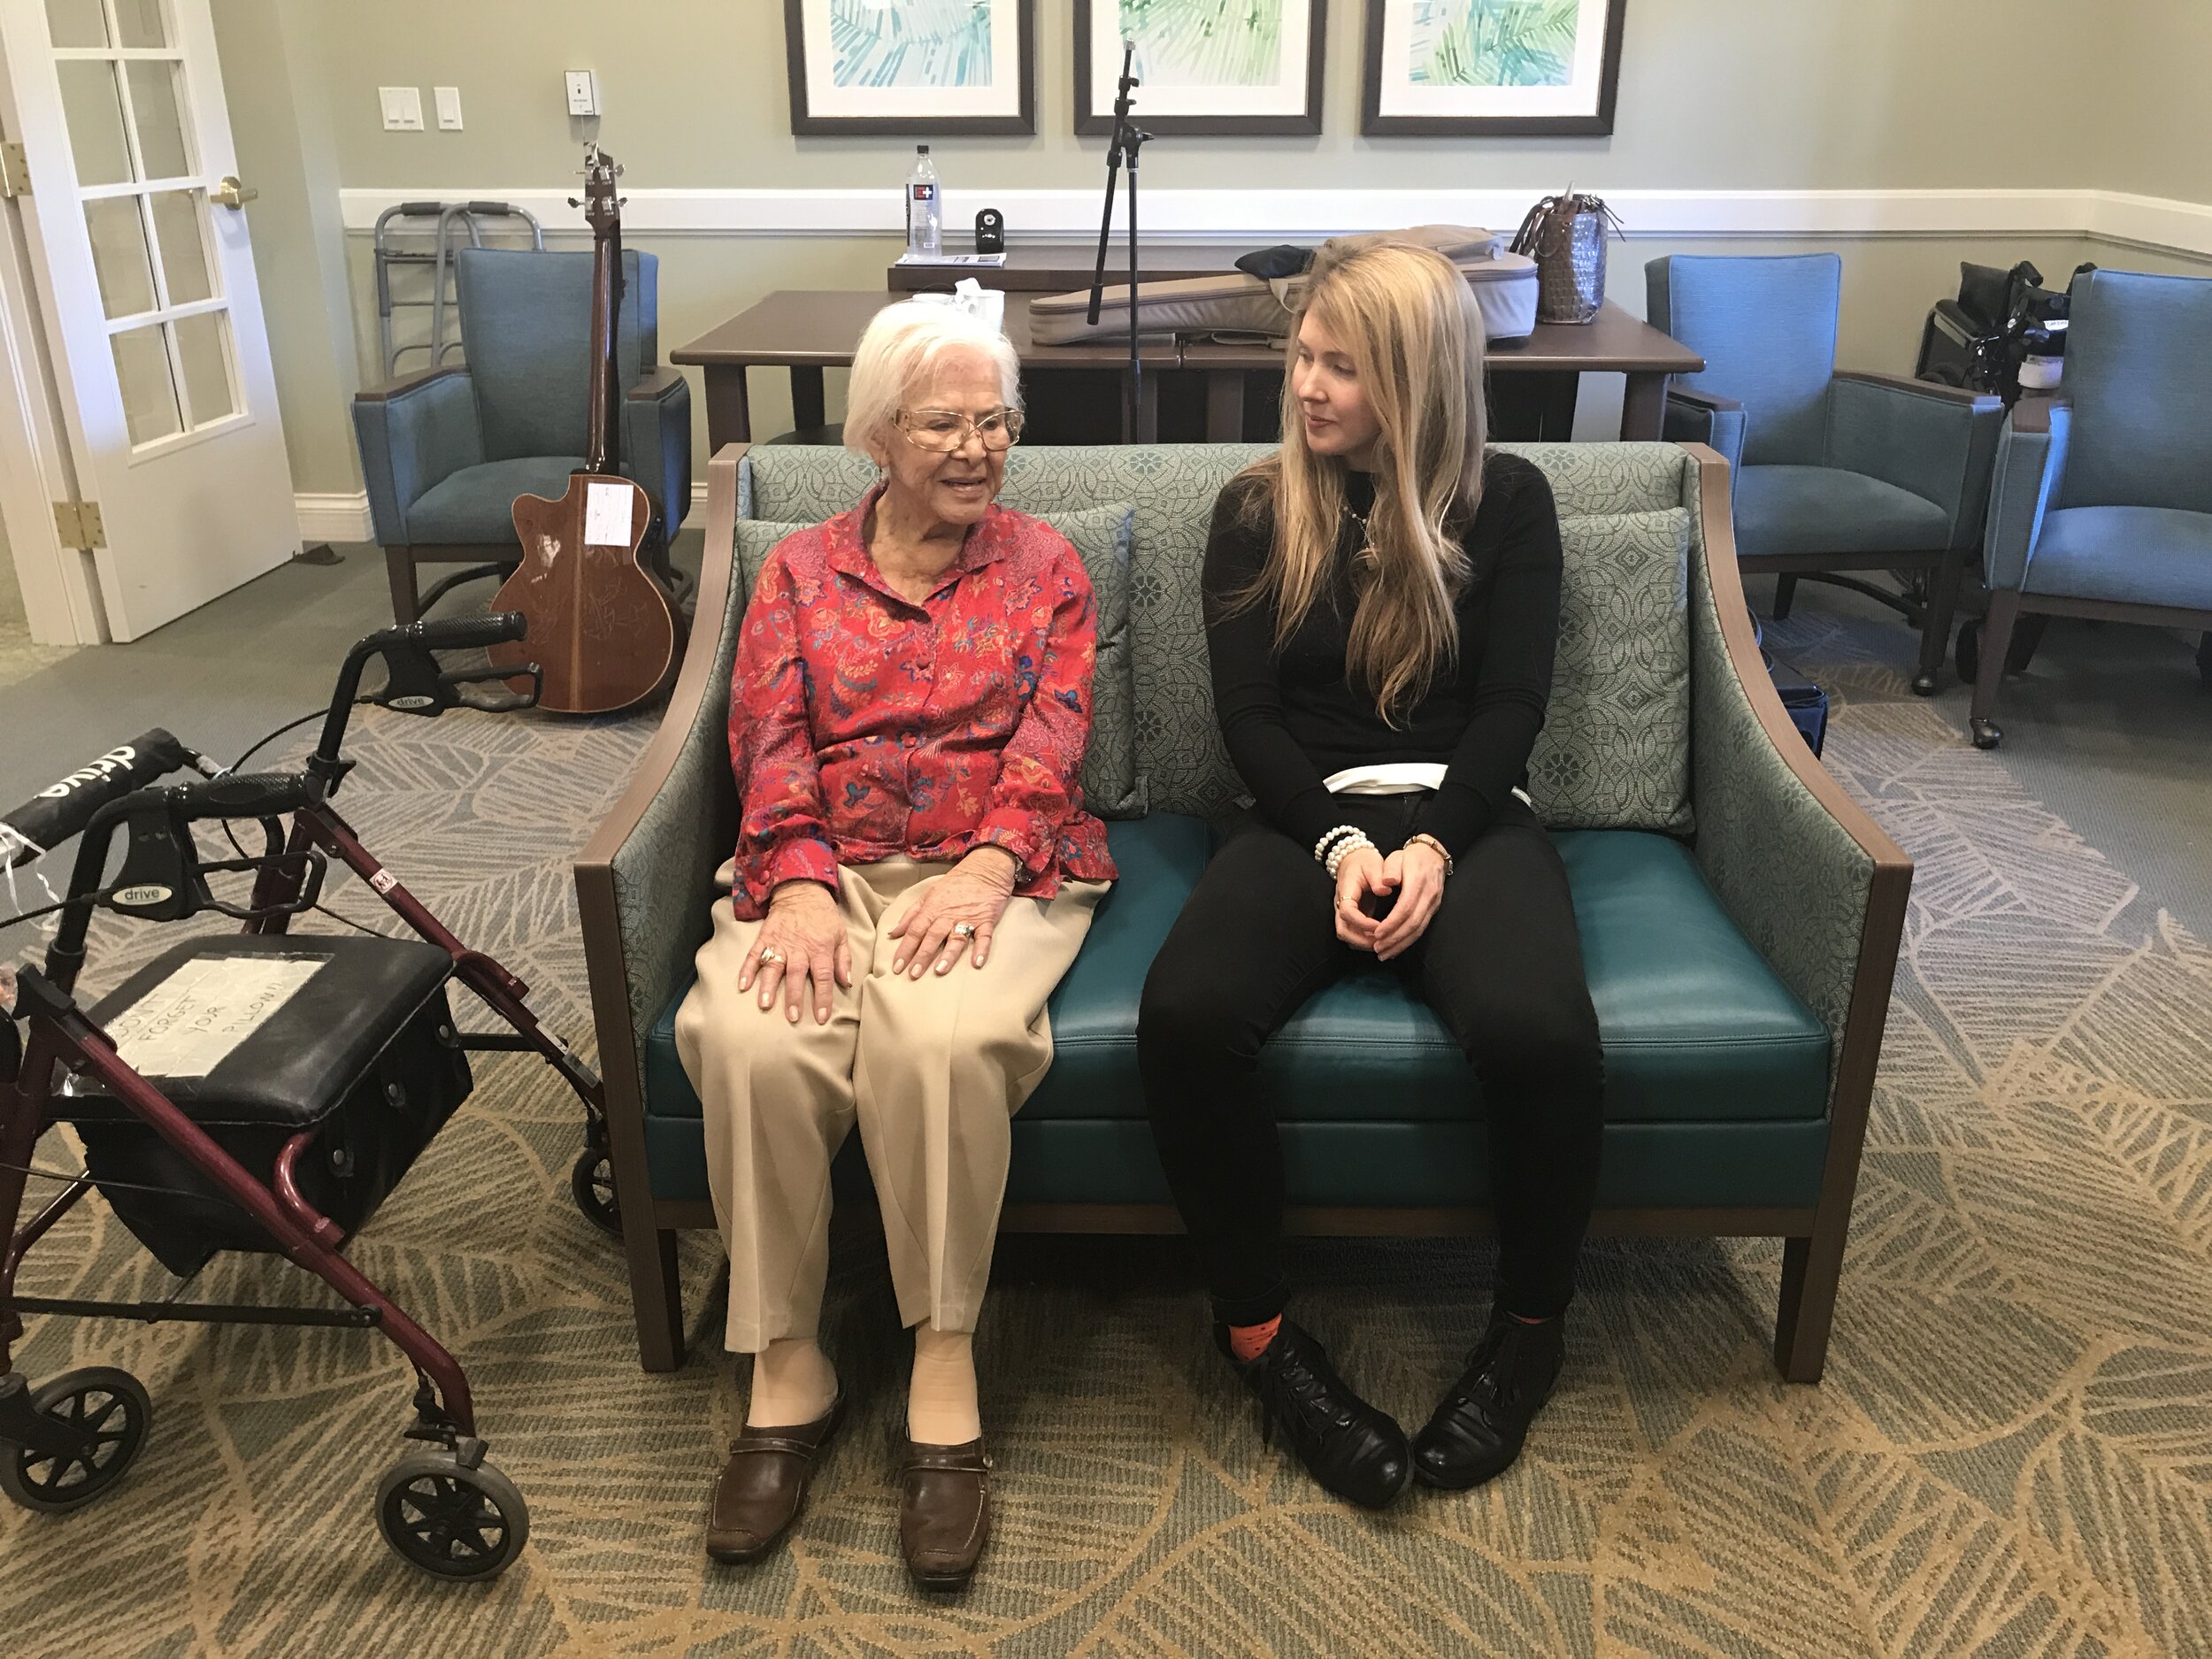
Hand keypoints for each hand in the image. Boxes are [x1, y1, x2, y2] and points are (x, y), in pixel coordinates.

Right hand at [740, 879, 850, 1024]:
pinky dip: (747, 969)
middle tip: (792, 1017)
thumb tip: (846, 982)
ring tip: (764, 1004)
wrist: (802, 889)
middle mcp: (799, 948)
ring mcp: (780, 943)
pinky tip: (742, 985)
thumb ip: (843, 959)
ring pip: (773, 966)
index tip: (822, 1018)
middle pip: (796, 975)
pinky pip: (754, 955)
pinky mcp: (765, 938)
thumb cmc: (824, 916)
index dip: (823, 998)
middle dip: (794, 997)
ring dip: (768, 986)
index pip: (823, 977)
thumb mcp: (841, 934)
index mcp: (820, 949)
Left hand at [888, 846, 1018, 976]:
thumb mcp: (928, 895)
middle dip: (922, 956)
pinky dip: (981, 949)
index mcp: (932, 909)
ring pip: (956, 938)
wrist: (985, 869)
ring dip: (948, 955)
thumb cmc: (954, 883)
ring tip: (940, 971)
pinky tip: (977, 962)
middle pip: (932, 937)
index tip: (897, 967)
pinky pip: (984, 936)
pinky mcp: (986, 919)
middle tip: (913, 975)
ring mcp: (968, 918)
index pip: (915, 931)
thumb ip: (910, 915)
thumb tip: (893, 933)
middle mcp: (948, 915)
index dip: (905, 949)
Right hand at [1333, 845, 1394, 951]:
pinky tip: (1379, 938)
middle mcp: (1341, 904)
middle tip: (1381, 940)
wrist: (1353, 860)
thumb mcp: (1373, 864)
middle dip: (1361, 940)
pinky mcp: (1350, 916)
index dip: (1362, 922)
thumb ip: (1378, 877)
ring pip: (1346, 934)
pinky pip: (1353, 933)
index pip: (1347, 912)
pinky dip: (1364, 940)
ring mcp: (1343, 912)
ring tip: (1382, 942)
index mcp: (1346, 890)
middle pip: (1343, 930)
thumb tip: (1384, 890)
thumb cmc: (1363, 862)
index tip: (1379, 926)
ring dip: (1362, 942)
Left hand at [1371, 842, 1447, 961]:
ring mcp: (1433, 904)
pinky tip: (1396, 947)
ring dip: (1401, 944)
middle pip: (1413, 923)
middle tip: (1377, 949)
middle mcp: (1429, 896)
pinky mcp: (1433, 910)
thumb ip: (1390, 869)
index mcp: (1418, 882)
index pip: (1405, 908)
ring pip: (1418, 929)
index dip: (1391, 923)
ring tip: (1384, 953)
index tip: (1376, 933)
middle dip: (1395, 939)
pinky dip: (1408, 940)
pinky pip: (1421, 928)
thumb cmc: (1410, 857)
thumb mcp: (1397, 857)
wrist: (1433, 856)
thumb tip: (1386, 882)